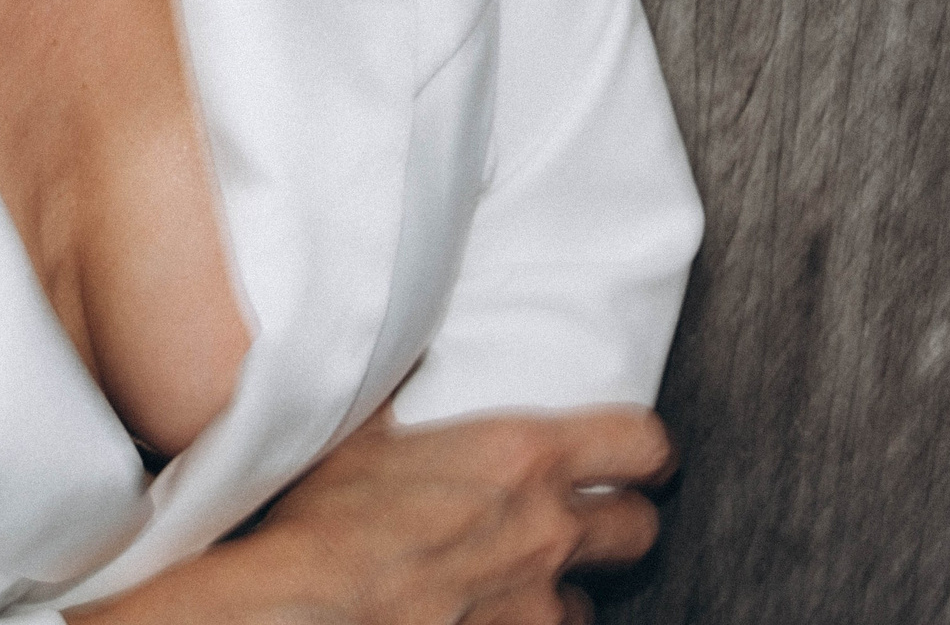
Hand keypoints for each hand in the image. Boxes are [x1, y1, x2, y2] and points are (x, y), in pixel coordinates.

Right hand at [73, 405, 673, 624]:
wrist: (309, 608)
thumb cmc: (327, 520)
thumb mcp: (359, 431)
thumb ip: (399, 392)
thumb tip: (407, 351)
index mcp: (519, 458)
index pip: (638, 444)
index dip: (640, 450)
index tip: (633, 454)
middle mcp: (546, 533)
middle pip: (638, 529)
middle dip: (616, 523)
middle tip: (584, 516)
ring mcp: (538, 609)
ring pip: (587, 600)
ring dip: (555, 588)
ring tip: (512, 579)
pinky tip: (485, 614)